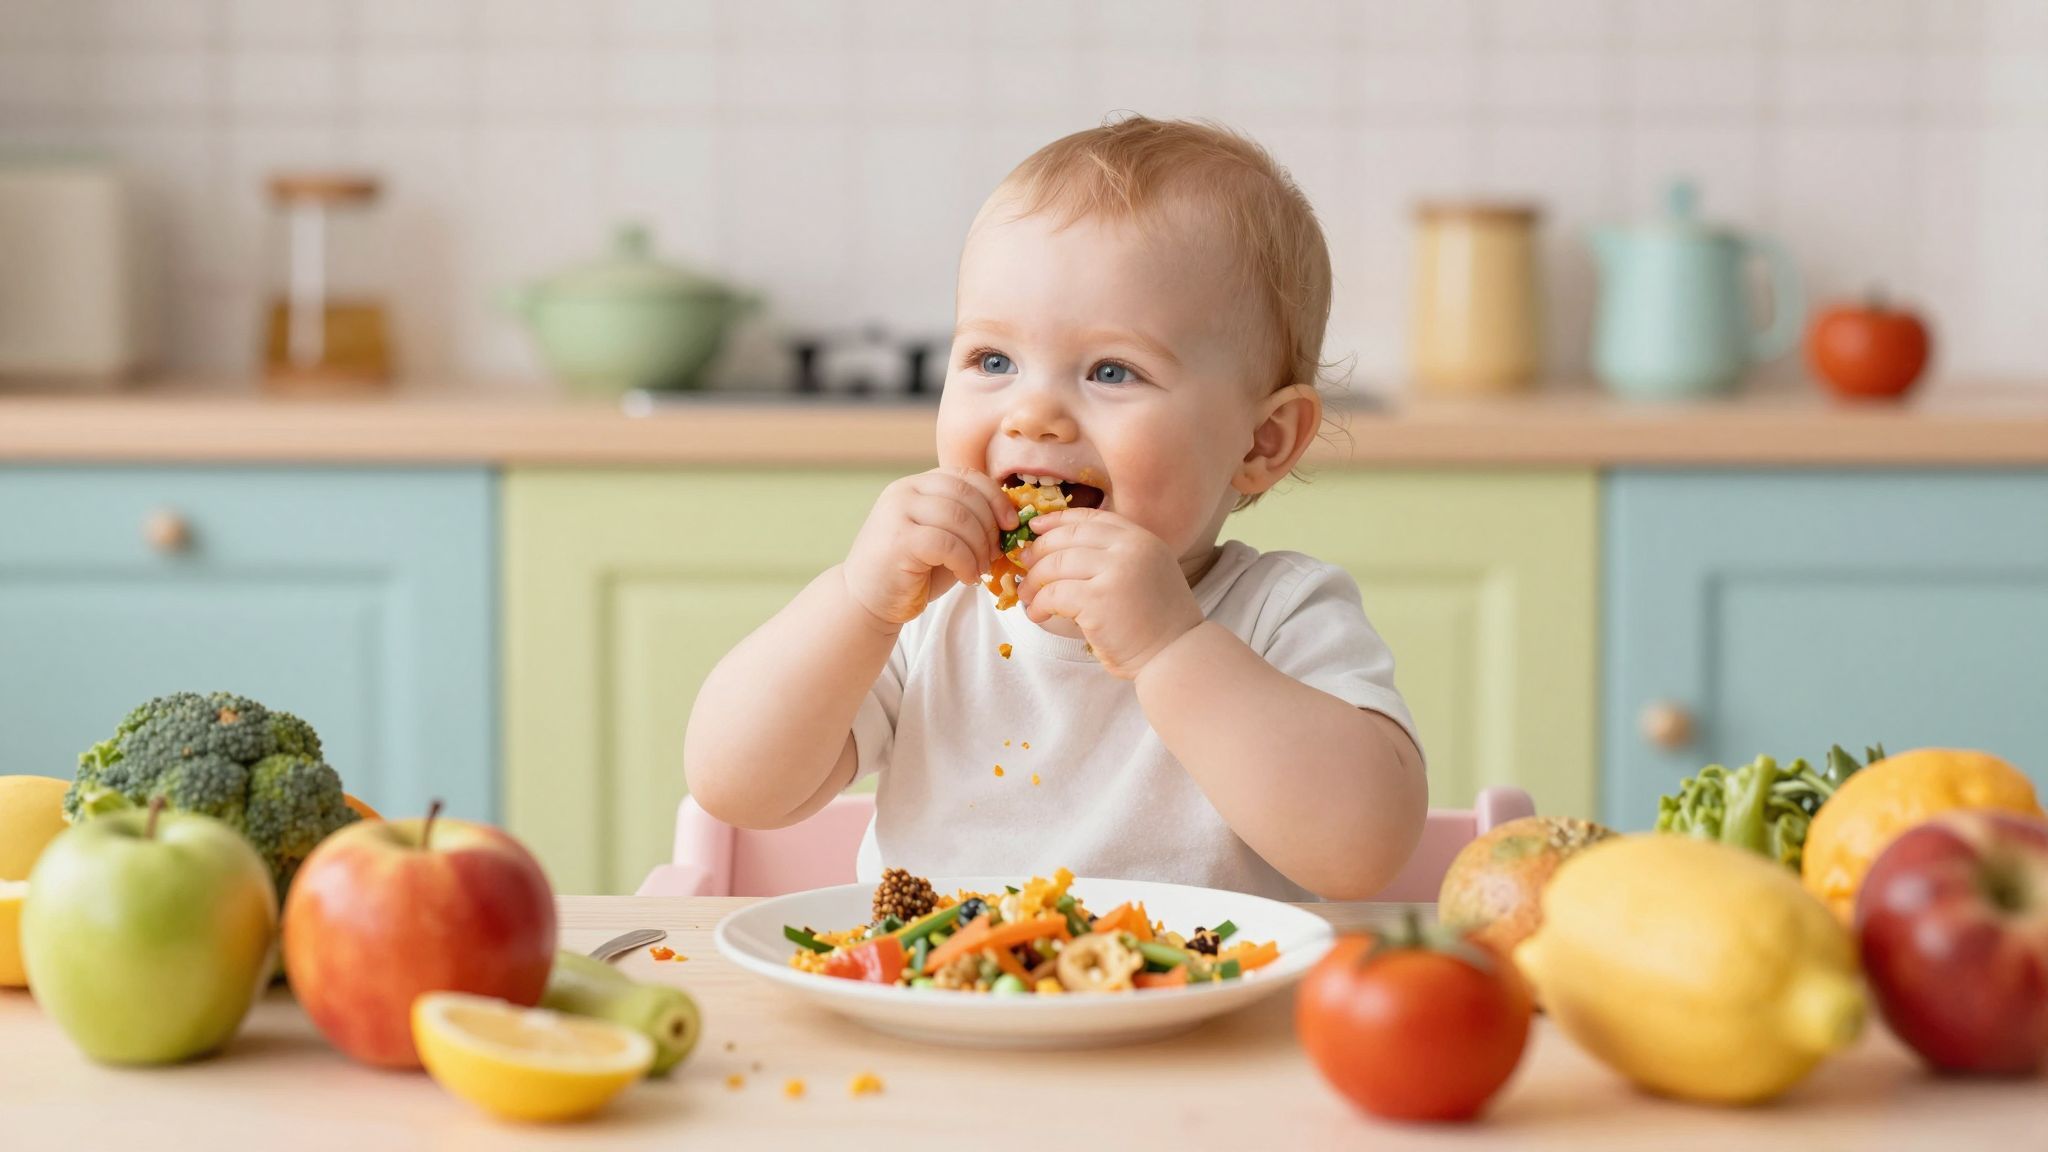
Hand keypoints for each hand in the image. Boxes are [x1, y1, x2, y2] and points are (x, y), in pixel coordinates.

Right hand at [842, 468, 1016, 628]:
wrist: (867, 602)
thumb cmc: (912, 572)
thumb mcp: (943, 537)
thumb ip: (967, 520)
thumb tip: (1010, 516)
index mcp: (917, 484)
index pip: (966, 476)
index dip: (995, 497)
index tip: (1011, 523)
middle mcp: (904, 490)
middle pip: (966, 494)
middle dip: (990, 526)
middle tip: (994, 555)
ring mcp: (898, 512)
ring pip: (960, 518)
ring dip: (980, 547)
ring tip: (980, 569)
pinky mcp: (898, 540)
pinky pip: (948, 543)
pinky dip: (966, 562)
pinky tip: (967, 577)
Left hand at [1017, 508, 1203, 677]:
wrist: (1176, 655)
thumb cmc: (1156, 622)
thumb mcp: (1145, 574)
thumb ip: (1114, 557)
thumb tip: (1057, 550)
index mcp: (1141, 539)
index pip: (1090, 519)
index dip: (1057, 520)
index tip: (1035, 528)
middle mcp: (1130, 549)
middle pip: (1067, 537)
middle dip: (1038, 550)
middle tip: (1024, 565)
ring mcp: (1115, 573)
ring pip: (1055, 564)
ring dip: (1034, 581)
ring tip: (1027, 595)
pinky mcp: (1098, 601)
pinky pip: (1054, 594)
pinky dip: (1038, 604)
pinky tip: (1037, 614)